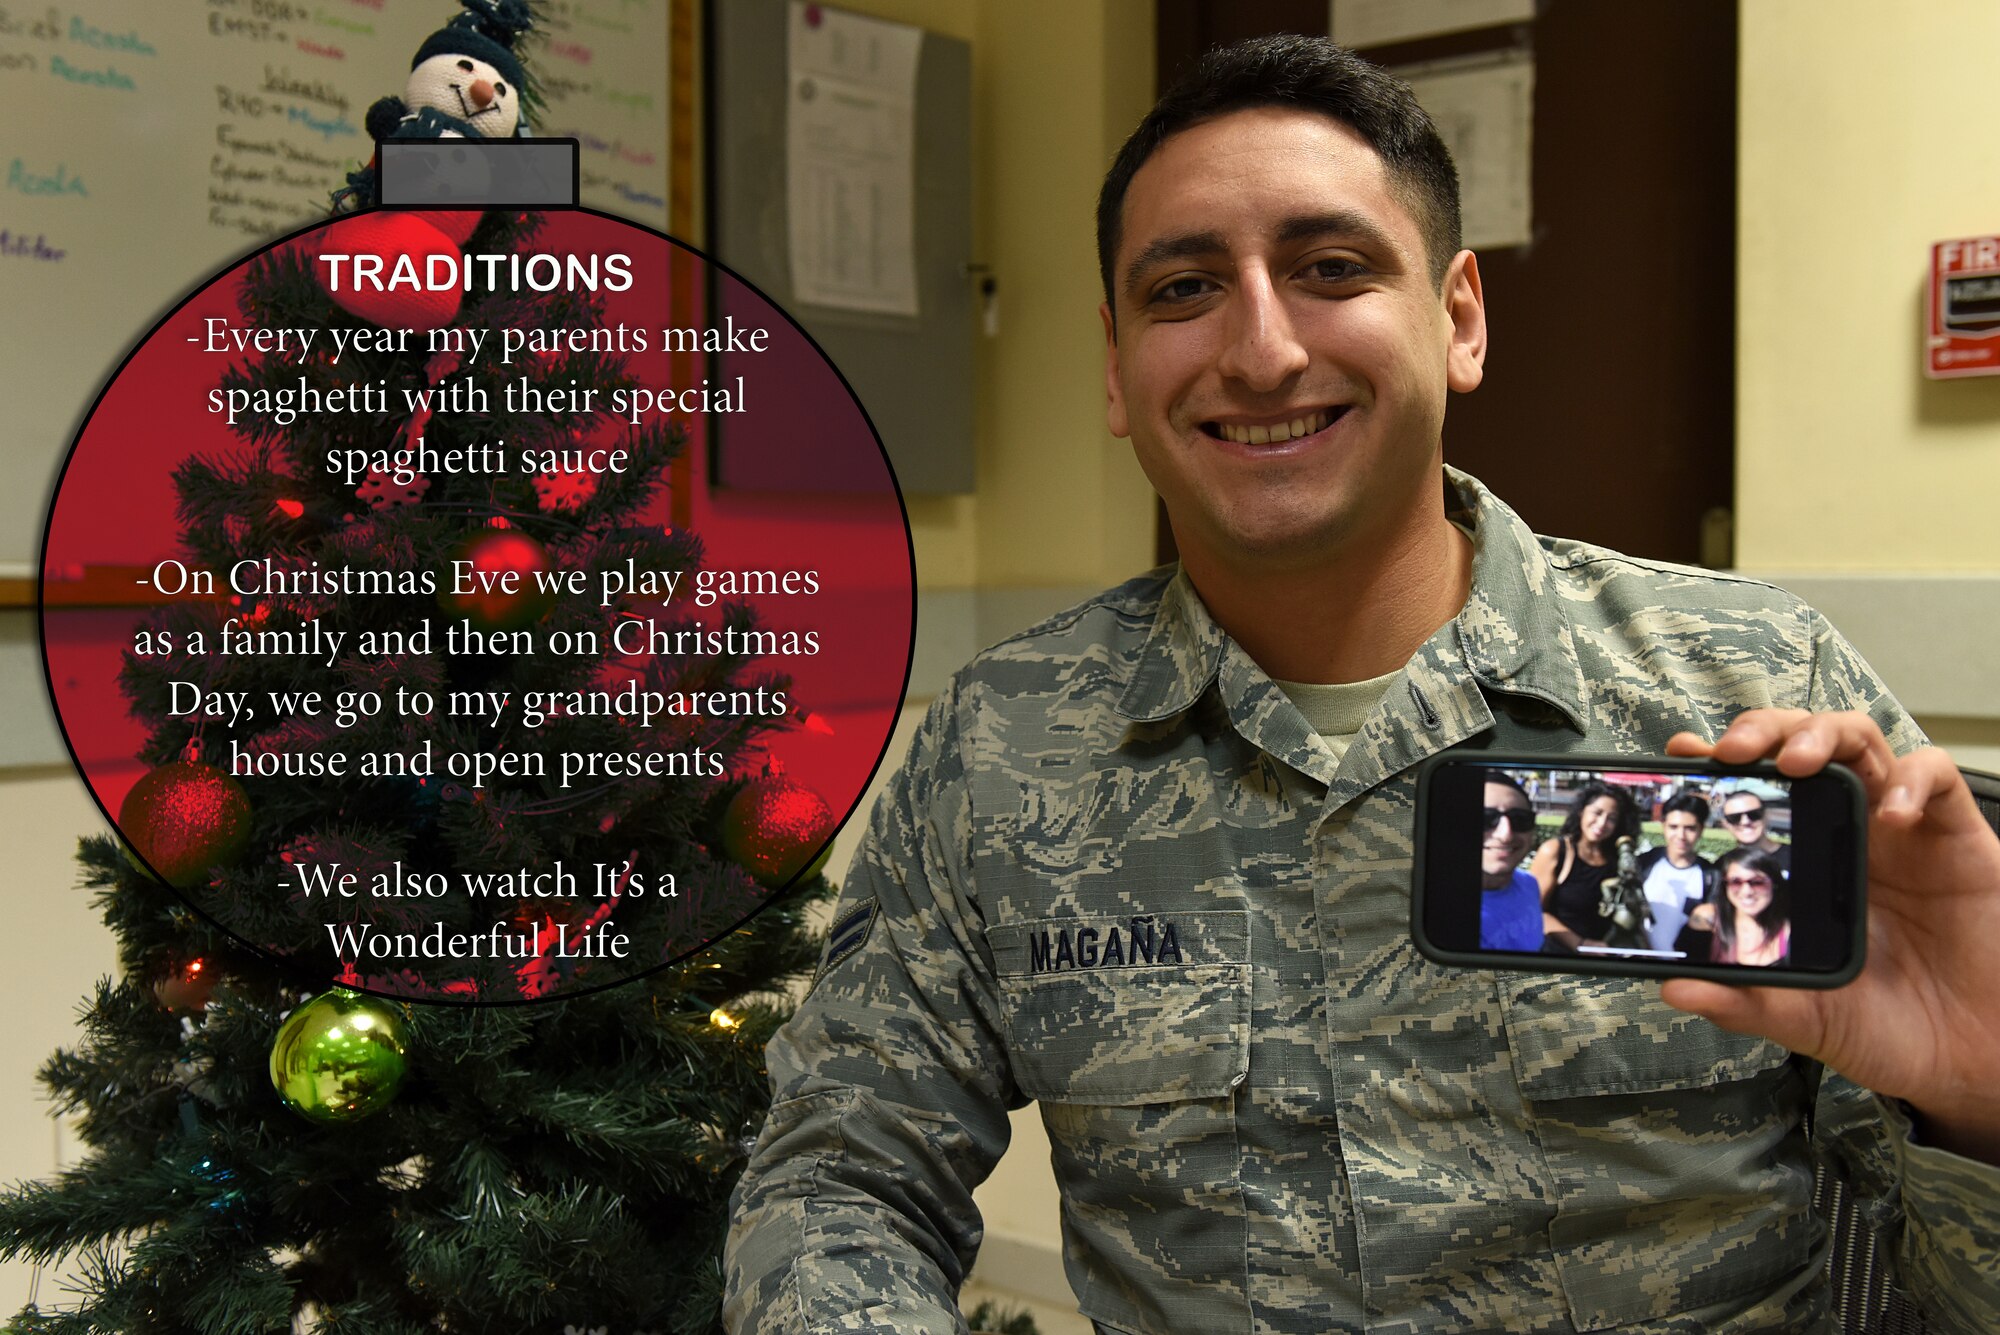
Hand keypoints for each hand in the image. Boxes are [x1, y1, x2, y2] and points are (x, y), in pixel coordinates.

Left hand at [1663, 710, 1999, 1162]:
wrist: (1968, 1058)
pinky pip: (1937, 778)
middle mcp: (1848, 833)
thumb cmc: (1888, 1027)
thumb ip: (1743, 1004)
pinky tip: (1891, 812)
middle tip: (1734, 751)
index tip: (1681, 756)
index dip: (1720, 763)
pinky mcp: (1957, 837)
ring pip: (1861, 742)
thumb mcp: (1804, 1019)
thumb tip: (1674, 989)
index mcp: (1803, 862)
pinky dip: (1912, 780)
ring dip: (1824, 735)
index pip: (1756, 790)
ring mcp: (1902, 830)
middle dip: (1766, 730)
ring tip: (1798, 761)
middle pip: (1802, 744)